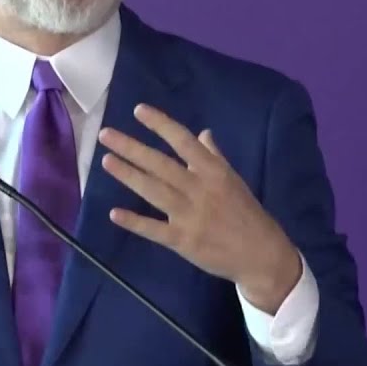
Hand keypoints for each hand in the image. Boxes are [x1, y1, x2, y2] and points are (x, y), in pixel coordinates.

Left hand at [98, 104, 301, 313]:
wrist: (261, 254)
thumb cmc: (246, 213)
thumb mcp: (233, 180)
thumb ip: (214, 157)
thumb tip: (203, 133)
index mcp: (214, 171)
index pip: (183, 141)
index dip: (160, 124)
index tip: (138, 111)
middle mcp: (199, 189)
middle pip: (160, 164)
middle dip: (131, 148)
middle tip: (105, 135)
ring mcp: (190, 215)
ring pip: (153, 191)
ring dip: (128, 175)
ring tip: (106, 161)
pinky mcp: (183, 241)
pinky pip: (154, 230)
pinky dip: (135, 222)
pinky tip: (115, 213)